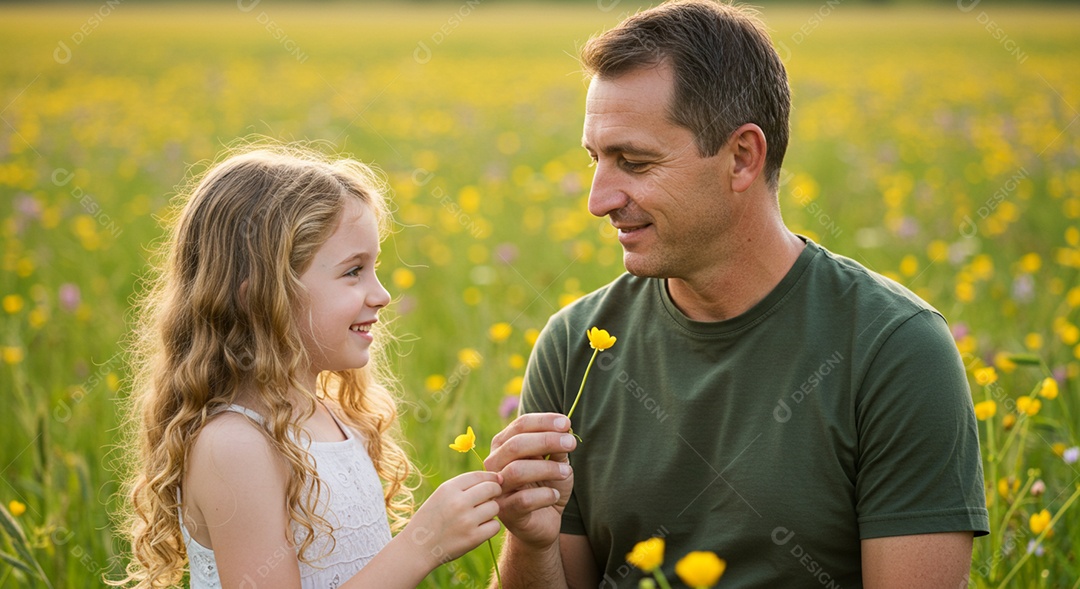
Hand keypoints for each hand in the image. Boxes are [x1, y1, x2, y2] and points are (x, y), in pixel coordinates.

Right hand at [402, 471, 502, 570]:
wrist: (417, 548)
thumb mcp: (442, 495)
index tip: (495, 481)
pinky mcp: (473, 538)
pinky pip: (495, 526)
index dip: (491, 477)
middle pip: (491, 488)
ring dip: (491, 511)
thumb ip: (465, 486)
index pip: (479, 475)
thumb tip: (497, 479)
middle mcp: (458, 502)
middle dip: (495, 492)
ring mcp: (467, 520)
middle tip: (491, 498)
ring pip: (495, 507)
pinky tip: (479, 529)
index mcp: (449, 489)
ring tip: (479, 516)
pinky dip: (490, 527)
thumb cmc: (432, 519)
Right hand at [484, 413, 575, 550]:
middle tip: (571, 443)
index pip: (519, 426)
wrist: (543, 522)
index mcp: (503, 446)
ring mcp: (498, 489)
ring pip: (517, 471)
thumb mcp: (555, 463)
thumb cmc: (546, 486)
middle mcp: (495, 465)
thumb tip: (564, 429)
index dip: (543, 422)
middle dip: (546, 440)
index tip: (566, 423)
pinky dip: (545, 495)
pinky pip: (524, 500)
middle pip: (515, 445)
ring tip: (566, 472)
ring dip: (547, 468)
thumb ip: (557, 447)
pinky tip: (555, 495)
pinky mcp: (506, 512)